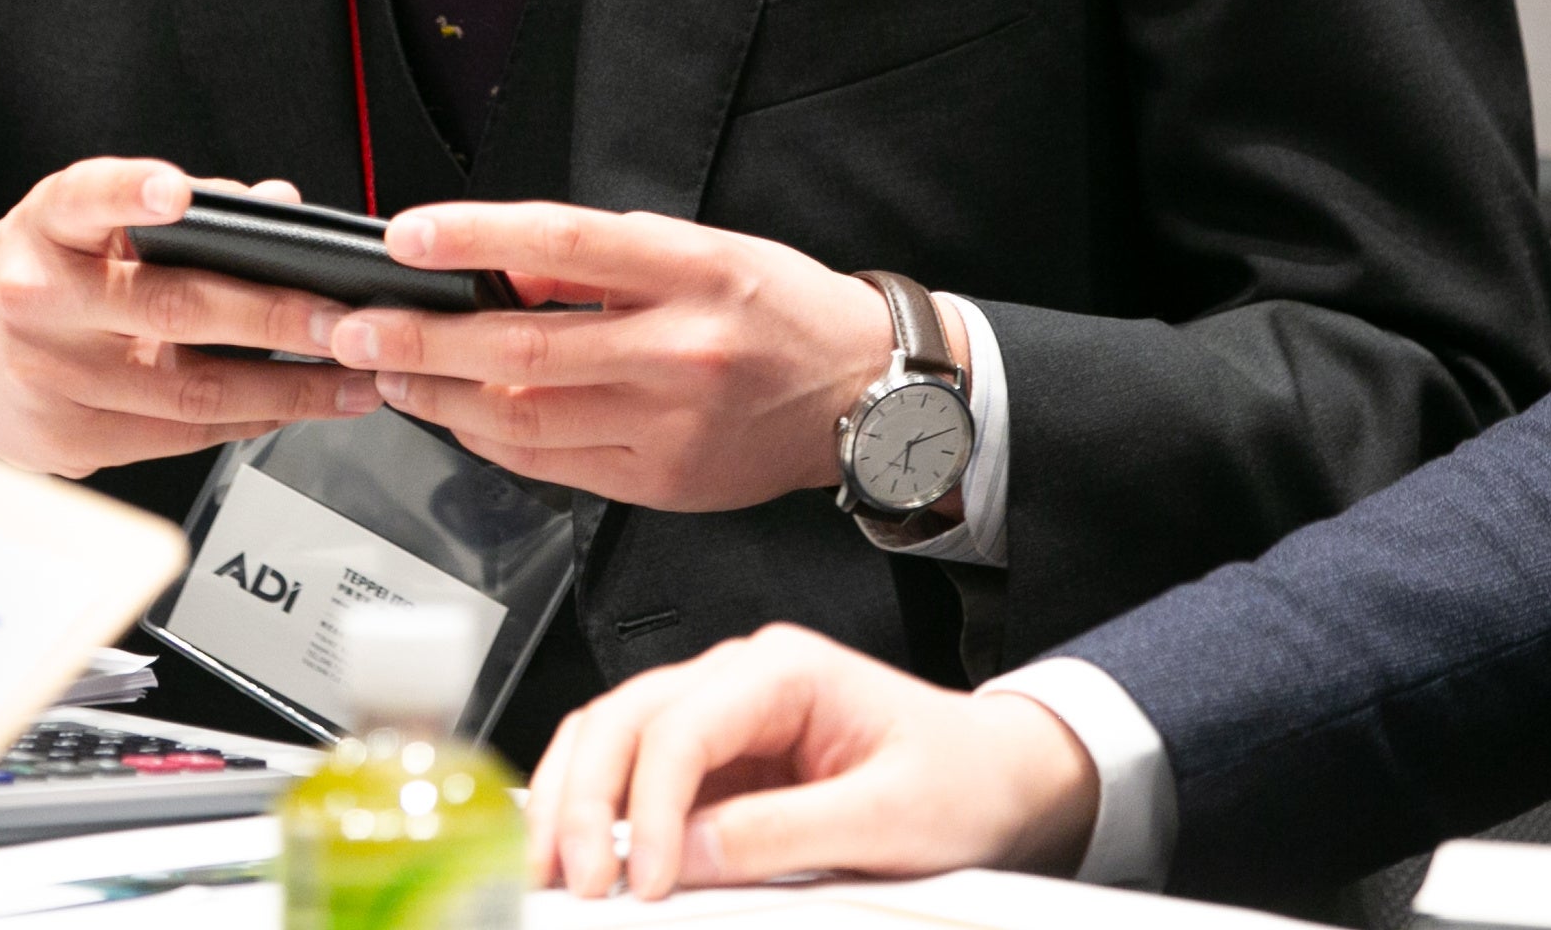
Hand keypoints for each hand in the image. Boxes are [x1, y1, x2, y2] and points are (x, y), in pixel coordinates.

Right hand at [0, 161, 376, 474]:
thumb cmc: (30, 273)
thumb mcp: (79, 222)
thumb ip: (176, 209)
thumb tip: (274, 201)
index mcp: (44, 233)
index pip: (82, 199)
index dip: (130, 192)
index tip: (176, 189)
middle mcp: (41, 304)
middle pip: (168, 310)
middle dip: (273, 318)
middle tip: (344, 319)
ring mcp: (53, 381)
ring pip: (187, 392)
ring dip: (286, 388)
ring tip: (352, 377)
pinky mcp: (69, 442)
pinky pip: (177, 436)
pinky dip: (246, 421)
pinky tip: (293, 407)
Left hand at [322, 202, 900, 509]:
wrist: (863, 395)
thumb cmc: (779, 309)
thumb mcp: (701, 249)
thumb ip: (601, 261)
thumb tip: (499, 267)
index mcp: (696, 273)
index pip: (568, 244)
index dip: (477, 237)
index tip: (409, 235)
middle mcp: (683, 352)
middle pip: (525, 346)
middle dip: (422, 340)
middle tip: (356, 330)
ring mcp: (671, 427)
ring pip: (524, 416)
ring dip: (440, 395)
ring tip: (390, 371)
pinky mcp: (661, 483)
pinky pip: (549, 464)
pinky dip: (490, 438)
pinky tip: (457, 413)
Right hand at [529, 623, 1095, 897]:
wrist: (998, 776)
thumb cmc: (959, 778)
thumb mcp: (889, 817)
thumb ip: (786, 834)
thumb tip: (693, 856)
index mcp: (783, 669)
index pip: (681, 725)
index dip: (650, 805)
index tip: (645, 881)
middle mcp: (739, 677)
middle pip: (623, 718)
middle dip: (584, 798)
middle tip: (573, 879)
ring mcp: (719, 714)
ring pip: (610, 735)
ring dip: (571, 798)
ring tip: (552, 868)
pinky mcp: (714, 759)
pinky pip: (633, 771)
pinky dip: (594, 806)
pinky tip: (576, 846)